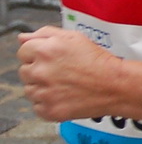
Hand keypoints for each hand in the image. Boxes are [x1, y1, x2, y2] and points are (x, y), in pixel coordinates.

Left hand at [16, 28, 134, 122]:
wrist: (116, 86)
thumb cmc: (99, 62)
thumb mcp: (75, 38)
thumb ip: (45, 34)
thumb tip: (23, 37)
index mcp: (45, 50)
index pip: (23, 50)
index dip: (38, 54)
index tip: (51, 59)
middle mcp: (40, 71)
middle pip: (24, 71)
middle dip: (38, 70)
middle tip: (60, 72)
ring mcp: (42, 93)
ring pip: (29, 89)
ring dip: (42, 88)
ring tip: (64, 85)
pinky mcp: (47, 110)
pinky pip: (37, 106)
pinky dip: (48, 103)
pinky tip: (64, 96)